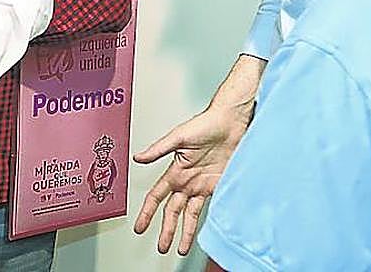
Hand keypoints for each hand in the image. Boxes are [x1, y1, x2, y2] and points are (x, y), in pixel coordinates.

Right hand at [132, 104, 248, 254]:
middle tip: (162, 246)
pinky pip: (207, 207)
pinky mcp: (217, 185)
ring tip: (180, 248)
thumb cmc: (206, 122)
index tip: (140, 227)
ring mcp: (202, 185)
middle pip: (172, 211)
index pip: (157, 196)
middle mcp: (187, 181)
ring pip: (189, 214)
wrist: (232, 123)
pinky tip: (201, 231)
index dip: (147, 212)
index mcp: (176, 171)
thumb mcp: (179, 136)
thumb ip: (159, 149)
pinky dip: (202, 220)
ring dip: (183, 231)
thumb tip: (138, 158)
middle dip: (166, 230)